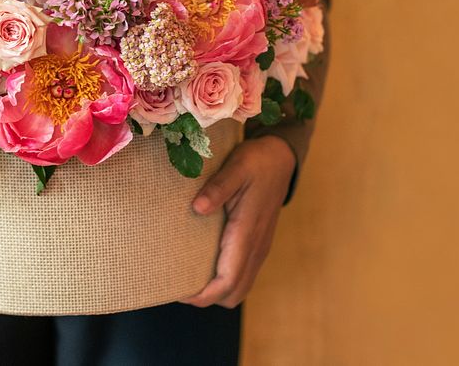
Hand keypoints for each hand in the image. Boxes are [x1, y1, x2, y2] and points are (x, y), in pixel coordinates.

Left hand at [181, 135, 296, 308]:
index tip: (179, 293)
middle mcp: (256, 247)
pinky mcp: (257, 244)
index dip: (204, 294)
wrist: (280, 159)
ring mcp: (259, 248)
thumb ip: (218, 188)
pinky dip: (224, 280)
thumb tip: (197, 208)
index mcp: (247, 232)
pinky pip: (242, 274)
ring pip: (240, 287)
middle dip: (208, 298)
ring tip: (188, 277)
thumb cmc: (256, 162)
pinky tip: (203, 264)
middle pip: (234, 293)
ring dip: (217, 291)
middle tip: (179, 285)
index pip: (228, 280)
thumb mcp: (236, 167)